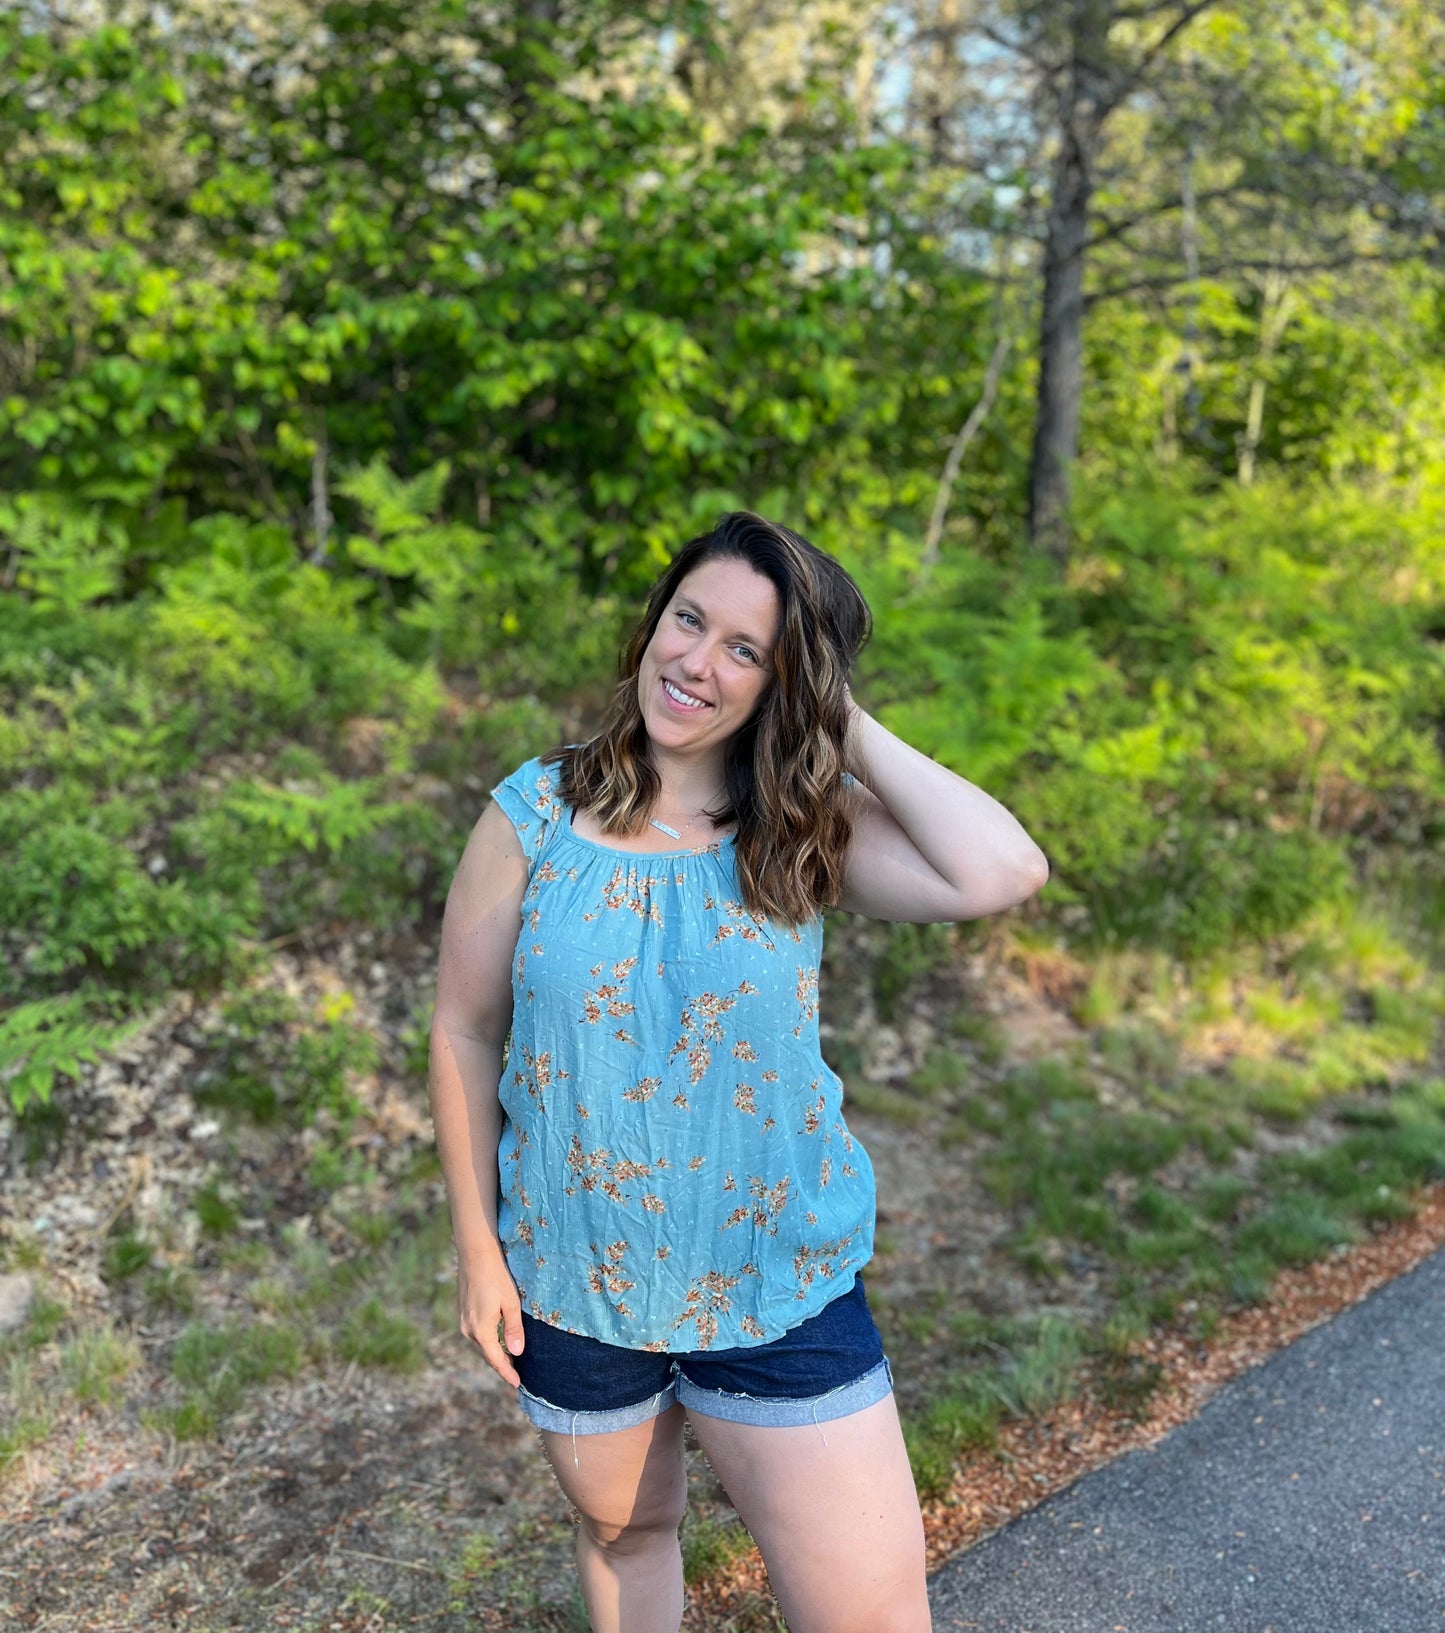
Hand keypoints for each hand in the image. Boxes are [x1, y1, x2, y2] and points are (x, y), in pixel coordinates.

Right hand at [457, 1246, 524, 1387]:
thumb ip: (514, 1329)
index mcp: (481, 1330)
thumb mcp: (511, 1303)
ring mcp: (463, 1321)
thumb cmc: (497, 1276)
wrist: (475, 1253)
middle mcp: (468, 1330)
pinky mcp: (462, 1312)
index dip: (507, 1373)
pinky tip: (497, 1340)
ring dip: (494, 1353)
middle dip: (501, 1365)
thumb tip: (516, 1353)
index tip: (518, 1384)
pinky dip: (488, 1341)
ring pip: (481, 1344)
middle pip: (487, 1354)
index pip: (496, 1360)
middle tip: (517, 1374)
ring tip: (510, 1360)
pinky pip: (476, 1334)